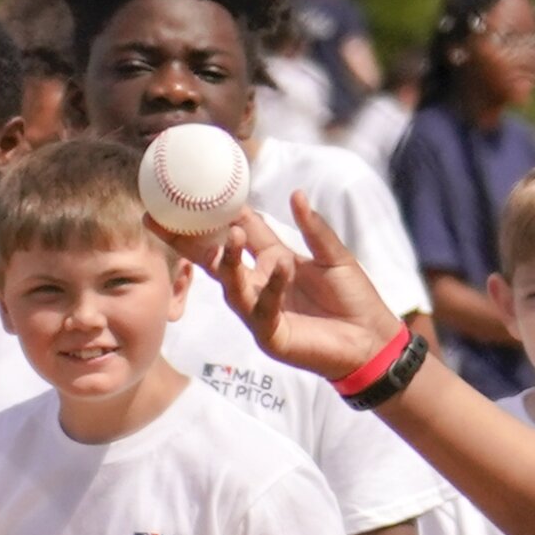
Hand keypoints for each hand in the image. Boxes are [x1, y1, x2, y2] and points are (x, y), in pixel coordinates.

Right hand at [155, 202, 402, 381]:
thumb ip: (314, 229)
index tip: (189, 192)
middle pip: (216, 259)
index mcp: (273, 261)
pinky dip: (272, 289)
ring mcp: (260, 312)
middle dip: (188, 241)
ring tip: (233, 234)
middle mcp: (260, 284)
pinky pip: (264, 310)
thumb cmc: (354, 300)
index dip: (216, 214)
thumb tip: (297, 194)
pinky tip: (282, 269)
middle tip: (161, 219)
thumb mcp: (335, 257)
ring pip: (232, 285)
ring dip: (229, 260)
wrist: (373, 342)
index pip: (238, 233)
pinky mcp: (272, 336)